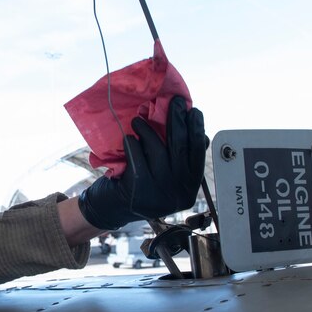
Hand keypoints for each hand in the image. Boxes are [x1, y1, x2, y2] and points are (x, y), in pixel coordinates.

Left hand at [77, 97, 207, 230]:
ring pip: (158, 150)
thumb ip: (182, 159)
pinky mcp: (139, 191)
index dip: (197, 130)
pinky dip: (133, 144)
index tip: (194, 110)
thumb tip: (201, 134)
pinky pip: (137, 158)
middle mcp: (178, 192)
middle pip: (180, 148)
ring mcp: (159, 194)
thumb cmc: (140, 185)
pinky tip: (128, 138)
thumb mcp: (166, 176)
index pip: (198, 153)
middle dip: (177, 120)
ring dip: (148, 130)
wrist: (110, 209)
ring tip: (138, 120)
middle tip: (174, 102)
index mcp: (189, 187)